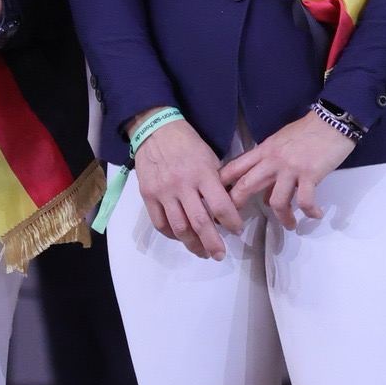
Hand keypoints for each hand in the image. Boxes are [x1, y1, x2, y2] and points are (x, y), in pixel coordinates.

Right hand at [131, 113, 242, 260]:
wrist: (155, 129)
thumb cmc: (187, 142)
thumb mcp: (209, 157)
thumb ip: (217, 182)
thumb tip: (227, 207)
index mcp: (202, 173)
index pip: (221, 206)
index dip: (232, 223)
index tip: (237, 231)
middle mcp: (183, 185)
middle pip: (200, 223)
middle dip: (212, 244)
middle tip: (220, 254)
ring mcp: (163, 192)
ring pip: (179, 228)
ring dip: (193, 245)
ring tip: (202, 252)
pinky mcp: (148, 195)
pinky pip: (160, 224)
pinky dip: (172, 235)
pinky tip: (181, 237)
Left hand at [220, 111, 354, 228]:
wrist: (332, 121)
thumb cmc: (307, 131)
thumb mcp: (281, 142)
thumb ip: (270, 165)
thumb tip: (266, 192)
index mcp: (264, 151)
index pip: (235, 167)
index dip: (222, 183)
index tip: (216, 198)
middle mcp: (273, 160)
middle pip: (246, 185)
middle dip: (237, 206)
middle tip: (236, 223)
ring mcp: (291, 168)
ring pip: (276, 201)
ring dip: (283, 218)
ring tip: (290, 224)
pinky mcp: (310, 174)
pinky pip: (305, 201)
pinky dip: (310, 212)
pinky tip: (315, 214)